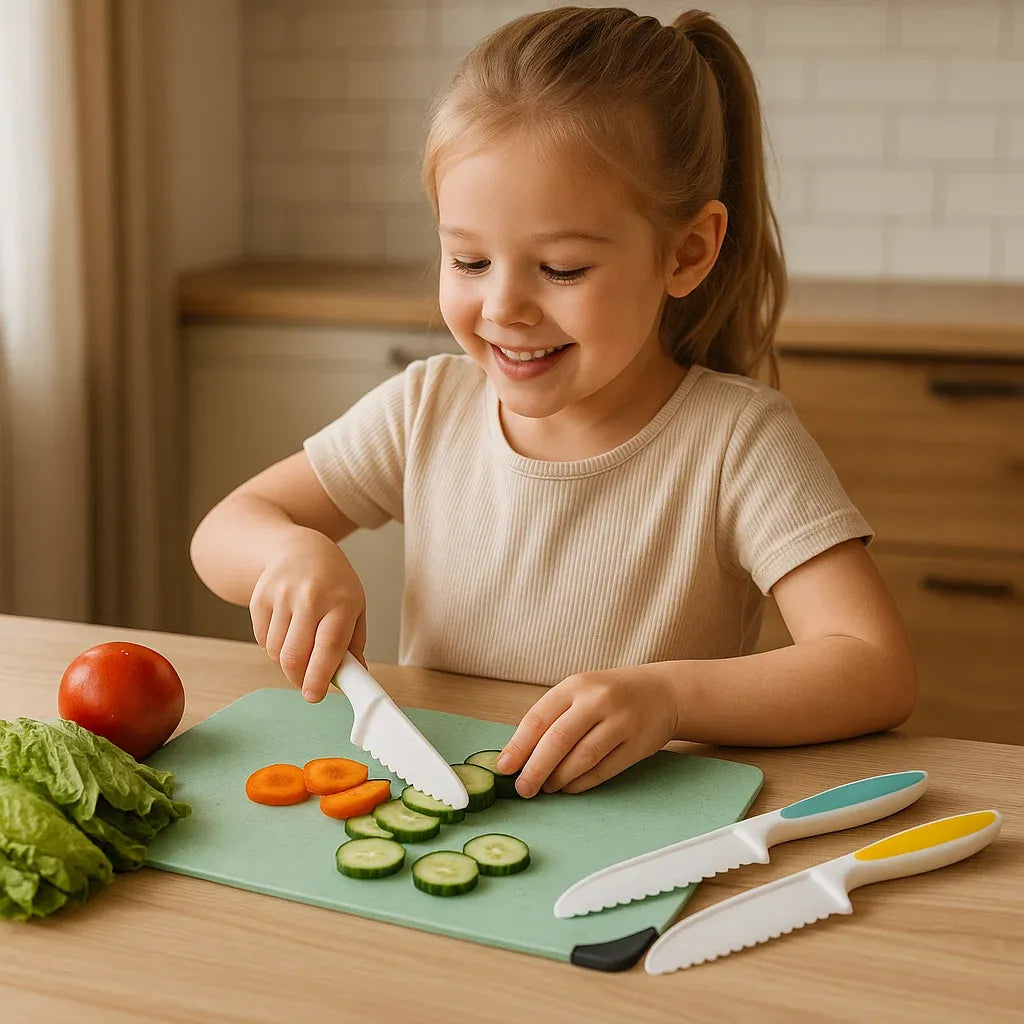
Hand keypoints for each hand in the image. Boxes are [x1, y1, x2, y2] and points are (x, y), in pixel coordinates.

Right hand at [249, 527, 366, 702]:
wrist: (301, 549)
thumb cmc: (334, 584)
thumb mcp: (355, 607)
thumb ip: (354, 644)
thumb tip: (354, 678)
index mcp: (341, 602)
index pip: (328, 647)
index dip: (319, 677)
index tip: (314, 696)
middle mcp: (310, 597)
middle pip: (294, 656)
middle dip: (299, 678)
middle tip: (307, 683)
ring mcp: (282, 595)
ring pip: (276, 651)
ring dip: (286, 661)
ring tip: (300, 645)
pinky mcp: (260, 597)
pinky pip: (262, 639)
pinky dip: (273, 645)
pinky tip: (286, 628)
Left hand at [495, 665, 679, 797]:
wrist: (663, 692)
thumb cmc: (611, 695)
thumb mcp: (581, 692)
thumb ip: (553, 717)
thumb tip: (517, 755)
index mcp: (575, 685)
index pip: (538, 718)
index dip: (518, 746)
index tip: (504, 768)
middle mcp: (597, 700)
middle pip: (558, 740)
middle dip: (535, 770)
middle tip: (523, 790)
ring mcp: (621, 721)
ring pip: (582, 758)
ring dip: (559, 779)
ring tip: (547, 788)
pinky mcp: (638, 744)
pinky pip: (604, 770)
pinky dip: (582, 783)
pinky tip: (569, 788)